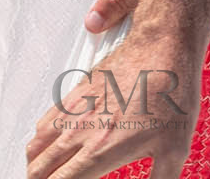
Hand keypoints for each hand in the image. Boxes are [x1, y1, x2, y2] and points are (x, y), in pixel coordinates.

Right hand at [26, 26, 200, 178]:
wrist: (162, 43)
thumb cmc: (171, 92)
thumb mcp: (174, 150)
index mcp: (100, 150)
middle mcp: (81, 129)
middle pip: (40, 168)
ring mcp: (76, 107)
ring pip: (37, 144)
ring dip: (35, 165)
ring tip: (42, 176)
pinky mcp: (78, 90)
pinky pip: (45, 120)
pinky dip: (39, 140)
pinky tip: (48, 144)